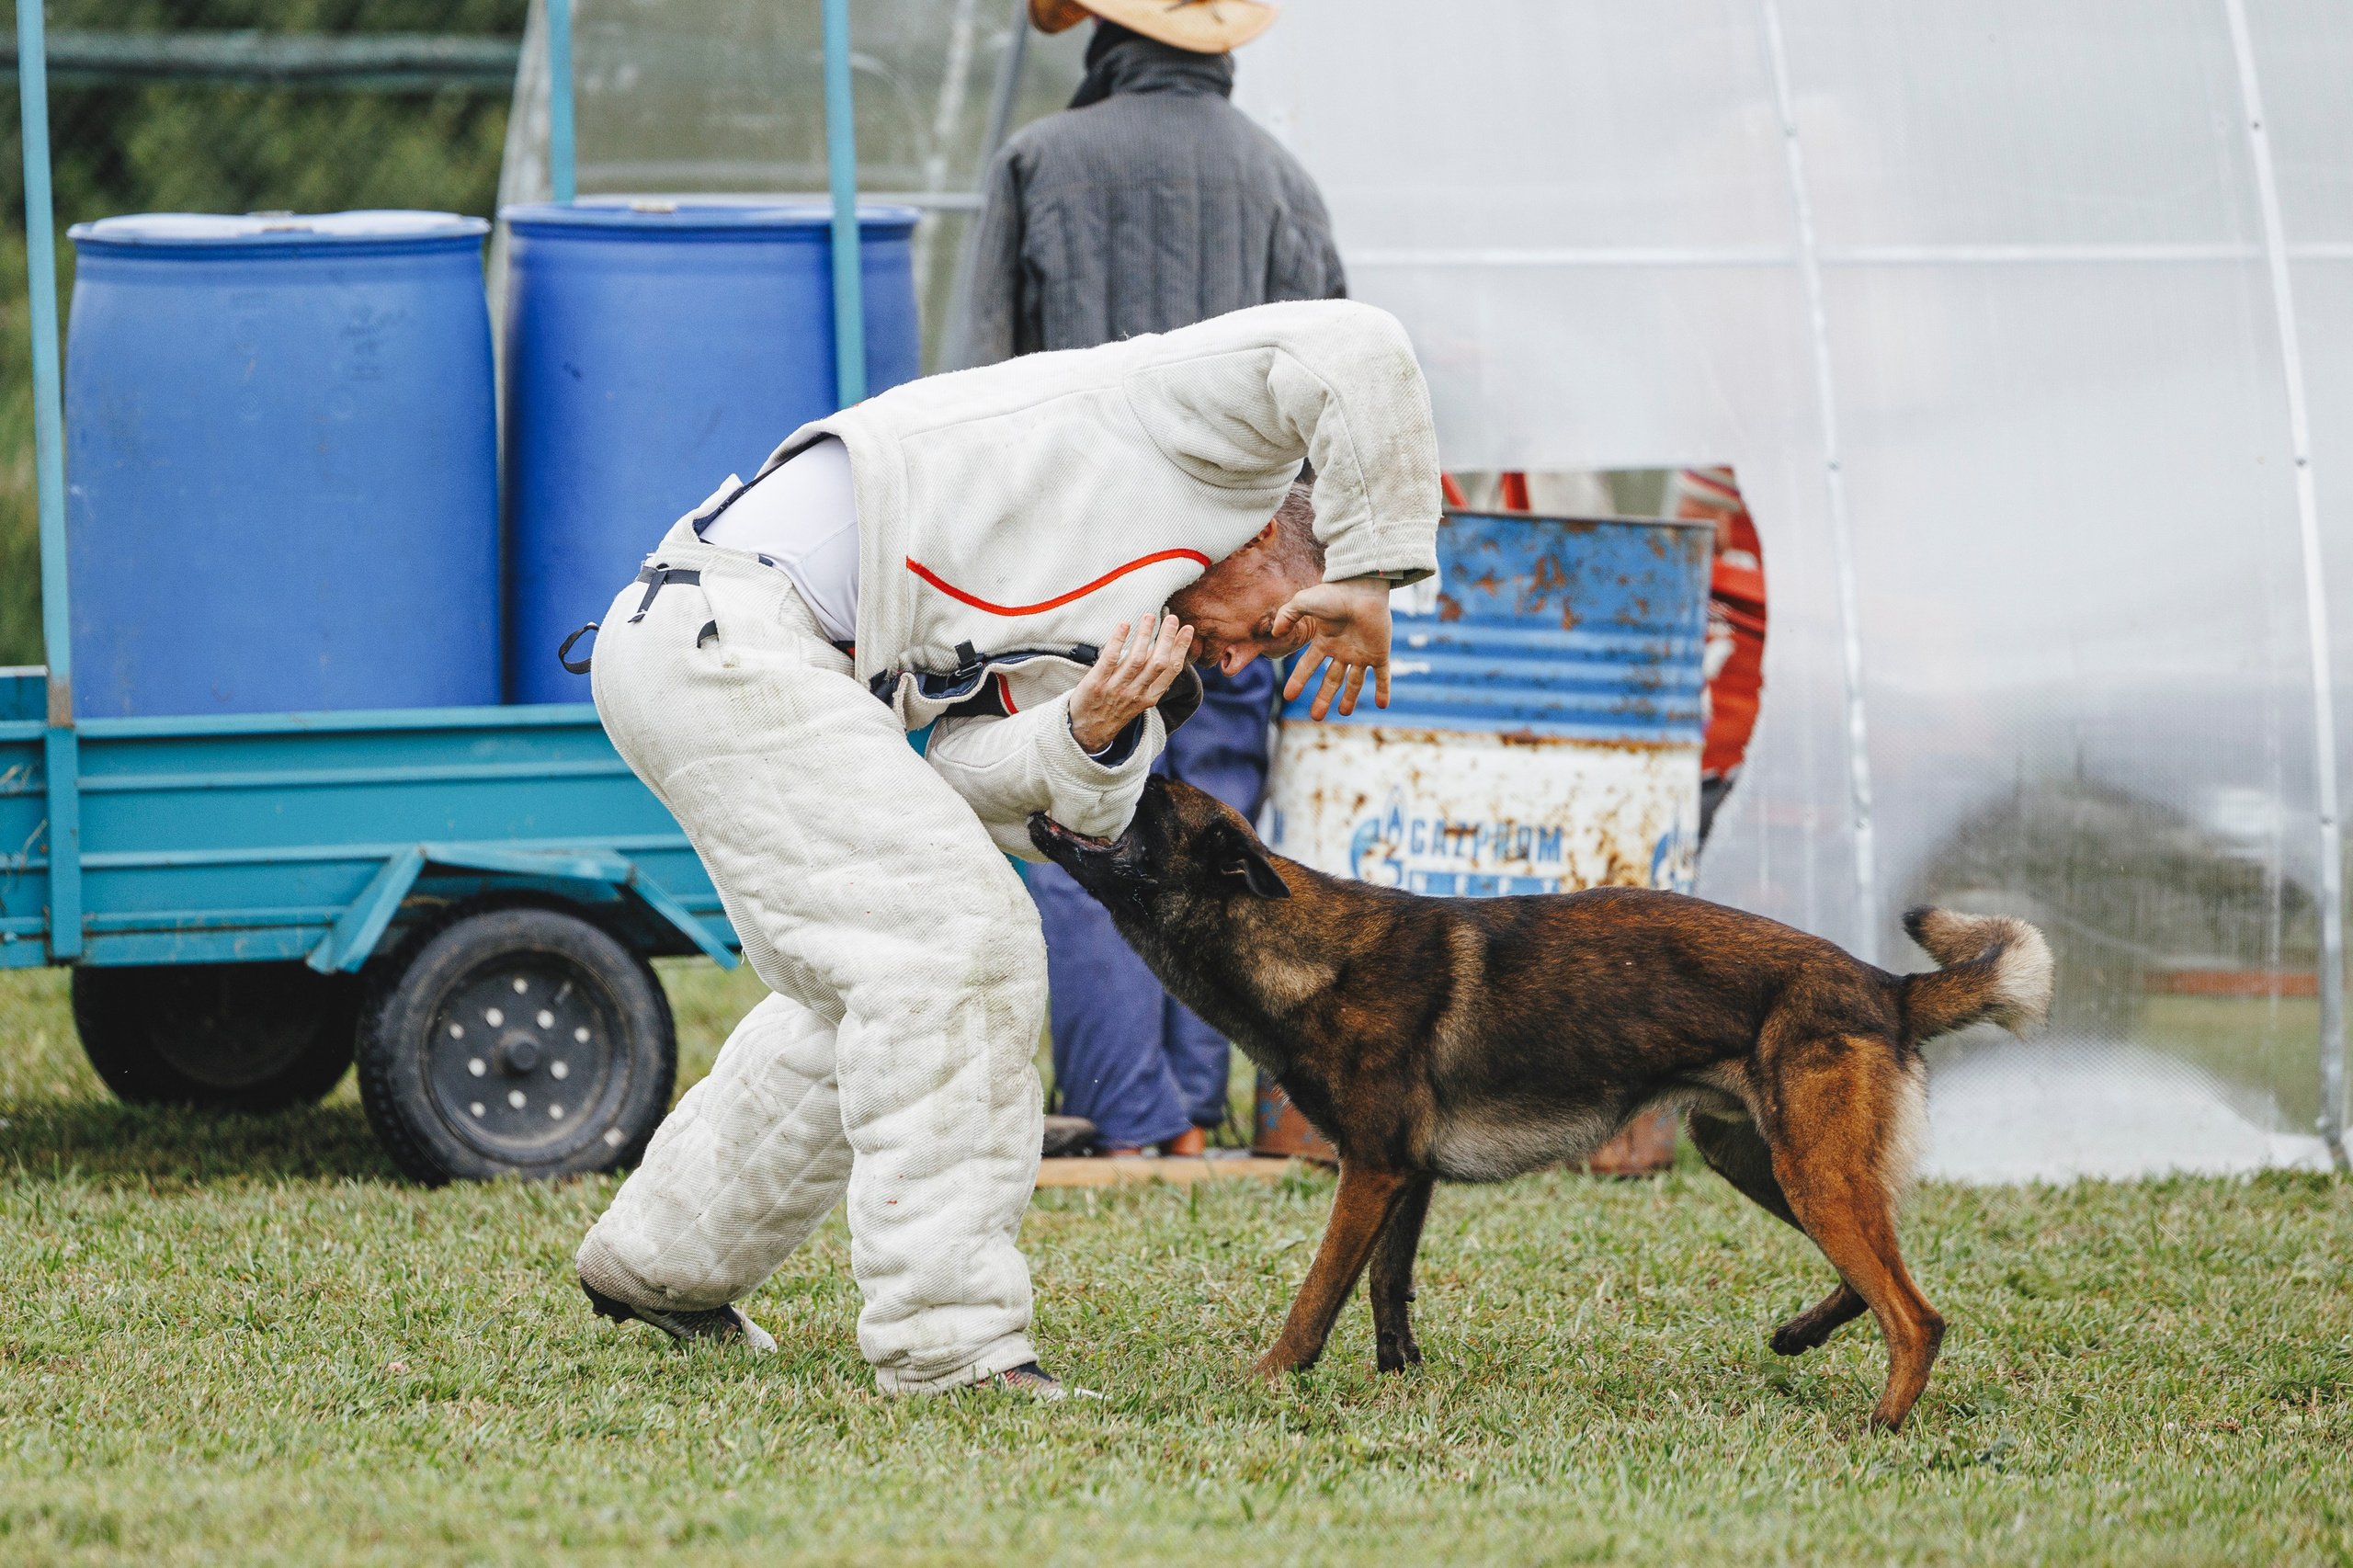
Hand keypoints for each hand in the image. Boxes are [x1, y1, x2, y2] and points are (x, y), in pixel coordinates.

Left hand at [1068, 613, 1192, 752]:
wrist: (1085, 732)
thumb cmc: (1113, 711)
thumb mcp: (1139, 701)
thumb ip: (1150, 680)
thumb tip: (1163, 652)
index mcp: (1150, 697)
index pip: (1171, 670)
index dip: (1181, 648)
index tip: (1187, 629)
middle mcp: (1136, 693)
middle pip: (1158, 663)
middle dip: (1167, 639)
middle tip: (1172, 618)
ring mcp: (1116, 689)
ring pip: (1136, 659)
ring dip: (1145, 635)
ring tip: (1150, 616)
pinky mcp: (1096, 684)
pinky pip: (1109, 659)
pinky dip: (1118, 641)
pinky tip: (1125, 625)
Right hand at [1274, 578, 1392, 718]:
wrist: (1363, 588)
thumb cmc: (1333, 593)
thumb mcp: (1302, 602)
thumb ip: (1286, 615)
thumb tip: (1275, 632)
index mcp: (1325, 640)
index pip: (1308, 666)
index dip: (1298, 681)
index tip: (1288, 696)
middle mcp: (1342, 649)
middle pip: (1332, 679)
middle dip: (1324, 698)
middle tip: (1316, 717)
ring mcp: (1362, 652)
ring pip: (1355, 681)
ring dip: (1350, 698)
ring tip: (1344, 713)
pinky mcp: (1379, 653)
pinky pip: (1382, 675)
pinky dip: (1383, 690)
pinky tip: (1382, 705)